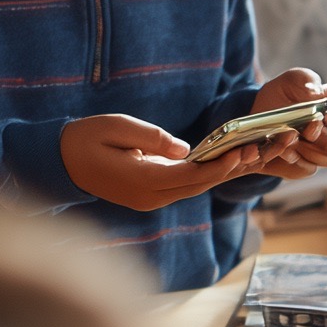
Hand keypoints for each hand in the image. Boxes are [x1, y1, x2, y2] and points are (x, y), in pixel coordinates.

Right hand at [60, 113, 303, 211]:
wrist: (57, 162)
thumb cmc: (82, 139)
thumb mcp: (114, 127)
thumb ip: (151, 137)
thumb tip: (187, 148)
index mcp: (142, 181)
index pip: (192, 175)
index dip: (221, 164)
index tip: (247, 149)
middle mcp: (152, 197)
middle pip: (203, 184)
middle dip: (236, 166)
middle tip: (269, 147)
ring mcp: (151, 200)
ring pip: (199, 187)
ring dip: (228, 171)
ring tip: (261, 151)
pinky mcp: (151, 195)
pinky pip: (187, 186)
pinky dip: (210, 173)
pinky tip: (231, 159)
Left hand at [248, 68, 326, 178]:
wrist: (253, 117)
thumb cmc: (278, 96)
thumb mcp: (288, 81)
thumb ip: (305, 79)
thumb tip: (317, 92)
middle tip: (312, 123)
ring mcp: (322, 149)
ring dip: (309, 144)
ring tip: (288, 134)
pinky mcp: (307, 165)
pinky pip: (308, 168)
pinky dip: (293, 158)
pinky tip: (280, 148)